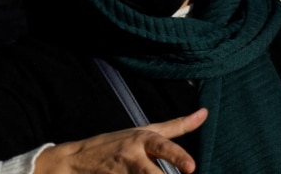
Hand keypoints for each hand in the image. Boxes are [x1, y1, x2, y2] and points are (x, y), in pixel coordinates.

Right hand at [35, 108, 206, 173]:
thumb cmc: (118, 143)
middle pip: (151, 173)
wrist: (74, 161)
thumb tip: (206, 113)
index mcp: (143, 140)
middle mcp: (132, 157)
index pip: (163, 147)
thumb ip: (177, 126)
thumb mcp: (146, 131)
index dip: (178, 157)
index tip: (191, 168)